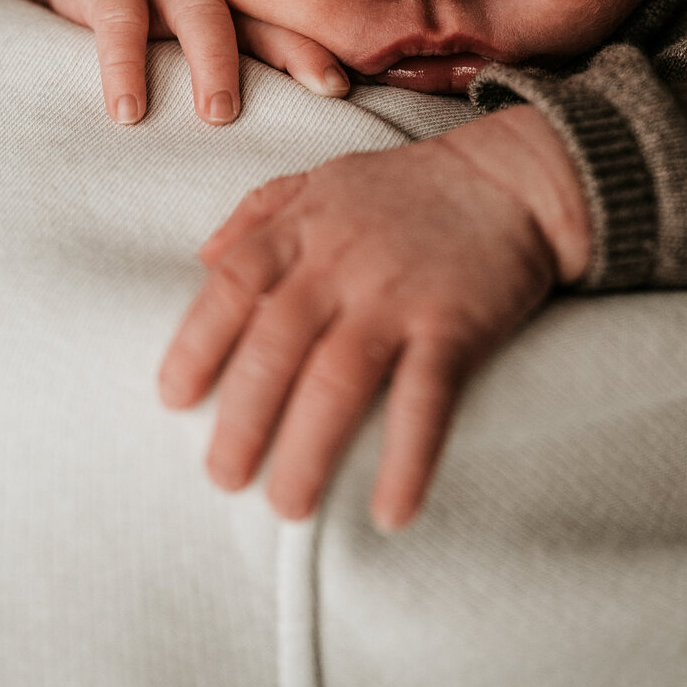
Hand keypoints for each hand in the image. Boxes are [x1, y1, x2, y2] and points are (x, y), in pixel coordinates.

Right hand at [0, 0, 348, 125]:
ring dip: (216, 60)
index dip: (317, 53)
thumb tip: (288, 131)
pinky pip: (120, 25)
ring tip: (219, 115)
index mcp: (234, 7)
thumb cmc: (152, 9)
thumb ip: (235, 64)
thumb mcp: (194, 31)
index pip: (285, 28)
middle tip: (327, 89)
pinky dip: (125, 67)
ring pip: (201, 11)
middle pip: (260, 16)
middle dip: (296, 50)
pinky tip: (128, 111)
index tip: (348, 88)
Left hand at [158, 105, 590, 528]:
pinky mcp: (456, 324)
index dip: (198, 342)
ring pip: (339, 379)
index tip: (174, 399)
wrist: (512, 176)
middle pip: (277, 344)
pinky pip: (426, 398)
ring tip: (288, 505)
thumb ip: (260, 212)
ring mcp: (399, 294)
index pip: (233, 285)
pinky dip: (408, 457)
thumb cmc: (409, 186)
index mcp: (304, 228)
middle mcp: (342, 262)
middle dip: (243, 417)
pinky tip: (391, 510)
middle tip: (223, 477)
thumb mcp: (324, 179)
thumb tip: (203, 258)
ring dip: (309, 449)